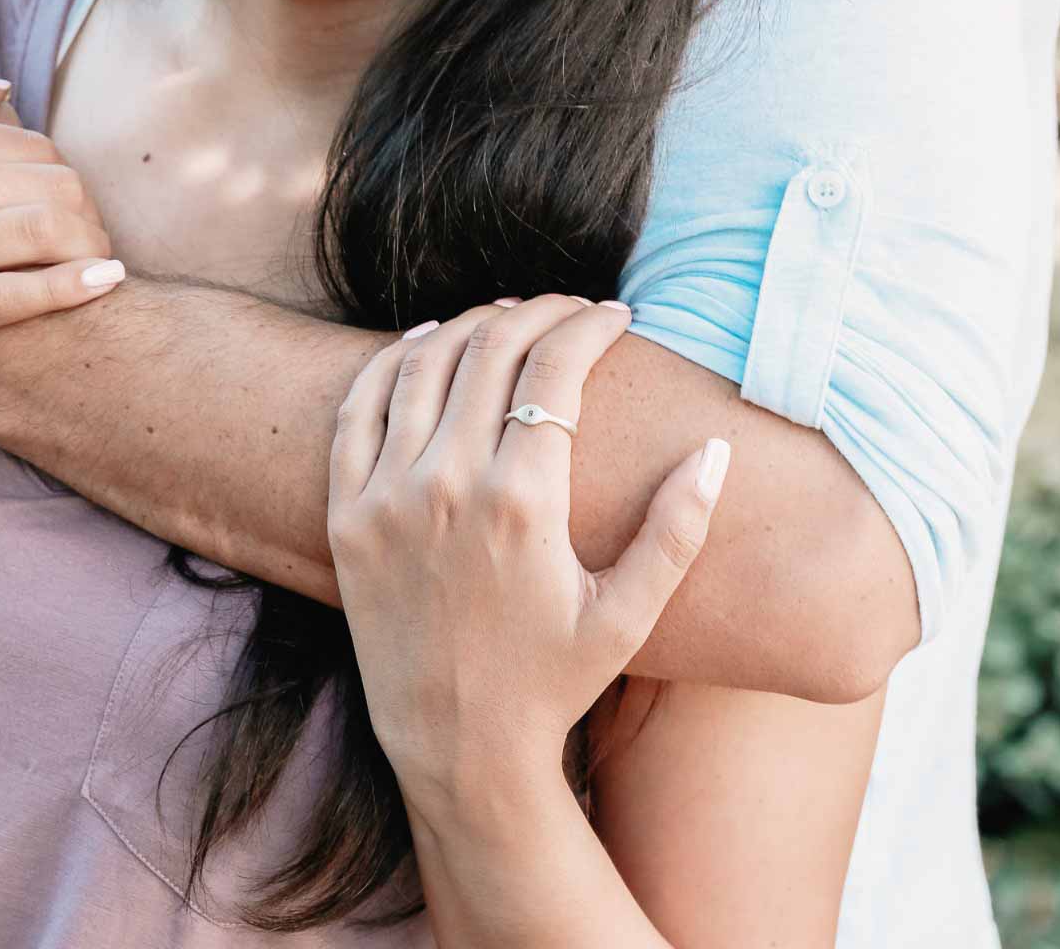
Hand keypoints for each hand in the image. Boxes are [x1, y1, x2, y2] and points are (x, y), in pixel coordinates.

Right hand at [0, 70, 123, 365]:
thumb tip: (1, 91)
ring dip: (88, 246)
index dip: (66, 176)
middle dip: (87, 213)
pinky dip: (63, 287)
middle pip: (53, 187)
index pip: (31, 148)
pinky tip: (102, 281)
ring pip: (43, 230)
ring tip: (96, 262)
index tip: (70, 203)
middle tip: (87, 238)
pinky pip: (2, 297)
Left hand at [326, 293, 731, 811]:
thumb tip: (713, 450)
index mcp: (522, 503)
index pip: (555, 371)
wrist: (456, 748)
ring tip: (509, 318)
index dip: (590, 326)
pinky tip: (426, 343)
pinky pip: (359, 408)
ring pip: (426, 365)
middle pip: (492, 351)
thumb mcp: (629, 616)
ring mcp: (386, 497)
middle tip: (569, 310)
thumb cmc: (552, 683)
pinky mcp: (346, 515)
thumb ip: (676, 531)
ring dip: (471, 325)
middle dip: (539, 313)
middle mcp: (447, 486)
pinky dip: (392, 361)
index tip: (616, 314)